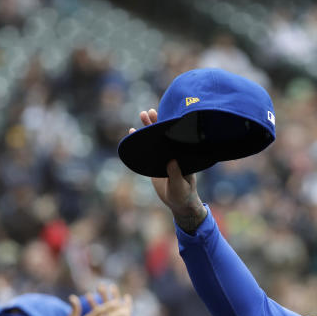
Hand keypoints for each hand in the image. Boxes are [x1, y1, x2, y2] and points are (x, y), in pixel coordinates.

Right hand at [135, 109, 205, 230]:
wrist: (179, 203)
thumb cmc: (184, 195)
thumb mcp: (180, 186)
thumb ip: (176, 174)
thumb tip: (172, 162)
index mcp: (182, 156)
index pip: (176, 138)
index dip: (169, 127)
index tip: (163, 118)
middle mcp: (174, 153)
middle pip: (165, 134)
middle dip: (157, 123)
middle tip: (149, 112)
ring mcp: (164, 156)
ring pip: (156, 139)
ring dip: (149, 127)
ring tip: (142, 114)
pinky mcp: (156, 162)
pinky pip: (148, 149)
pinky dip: (141, 141)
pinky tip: (132, 131)